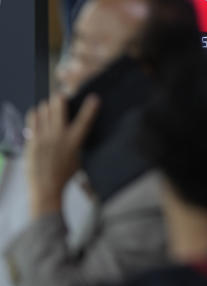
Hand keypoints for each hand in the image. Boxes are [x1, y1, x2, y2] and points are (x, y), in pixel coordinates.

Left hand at [25, 94, 99, 216]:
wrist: (46, 188)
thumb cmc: (65, 175)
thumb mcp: (78, 158)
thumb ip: (77, 143)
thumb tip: (76, 131)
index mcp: (74, 142)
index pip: (85, 121)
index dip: (90, 108)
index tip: (94, 98)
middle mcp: (59, 137)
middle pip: (58, 108)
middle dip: (60, 98)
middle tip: (61, 96)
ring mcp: (43, 138)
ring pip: (44, 110)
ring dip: (47, 106)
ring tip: (49, 107)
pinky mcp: (32, 141)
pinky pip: (33, 120)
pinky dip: (36, 114)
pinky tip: (38, 114)